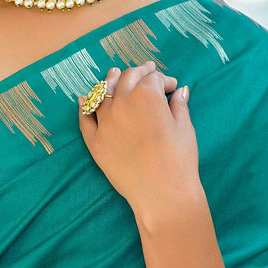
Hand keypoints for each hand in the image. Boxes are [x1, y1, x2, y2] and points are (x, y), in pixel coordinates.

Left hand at [78, 61, 199, 215]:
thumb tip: (180, 91)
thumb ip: (179, 106)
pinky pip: (85, 119)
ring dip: (111, 81)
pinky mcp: (95, 142)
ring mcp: (105, 122)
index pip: (154, 78)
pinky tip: (83, 99)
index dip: (165, 80)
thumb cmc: (180, 161)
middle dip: (140, 73)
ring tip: (114, 75)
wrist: (163, 195)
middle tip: (148, 72)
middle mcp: (122, 103)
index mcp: (147, 95)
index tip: (172, 87)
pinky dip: (84, 106)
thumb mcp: (185, 129)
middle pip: (127, 79)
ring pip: (103, 93)